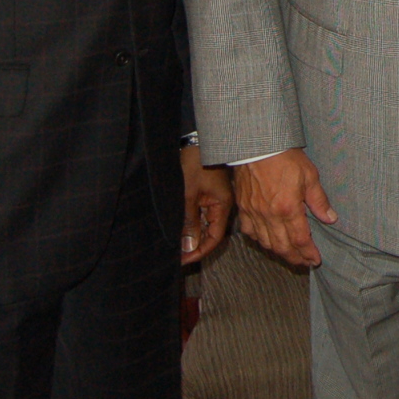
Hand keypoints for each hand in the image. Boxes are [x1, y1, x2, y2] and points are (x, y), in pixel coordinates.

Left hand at [180, 145, 233, 263]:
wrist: (194, 139)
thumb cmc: (194, 162)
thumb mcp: (188, 195)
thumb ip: (189, 221)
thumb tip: (189, 245)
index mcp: (222, 205)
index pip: (215, 237)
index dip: (200, 251)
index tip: (184, 260)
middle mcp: (221, 204)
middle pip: (210, 233)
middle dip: (194, 245)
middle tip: (176, 256)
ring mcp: (213, 199)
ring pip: (203, 224)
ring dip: (191, 234)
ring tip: (175, 244)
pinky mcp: (205, 194)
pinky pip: (200, 214)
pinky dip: (190, 223)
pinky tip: (179, 229)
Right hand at [231, 149, 336, 266]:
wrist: (257, 146)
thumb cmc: (284, 157)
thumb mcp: (309, 176)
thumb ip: (319, 200)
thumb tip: (330, 218)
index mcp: (288, 208)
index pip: (300, 240)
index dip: (308, 253)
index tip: (315, 260)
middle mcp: (269, 215)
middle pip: (282, 247)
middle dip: (295, 258)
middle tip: (304, 263)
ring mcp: (254, 213)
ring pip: (266, 243)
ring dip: (279, 252)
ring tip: (289, 255)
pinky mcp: (243, 208)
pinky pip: (250, 232)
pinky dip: (259, 240)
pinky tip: (267, 240)